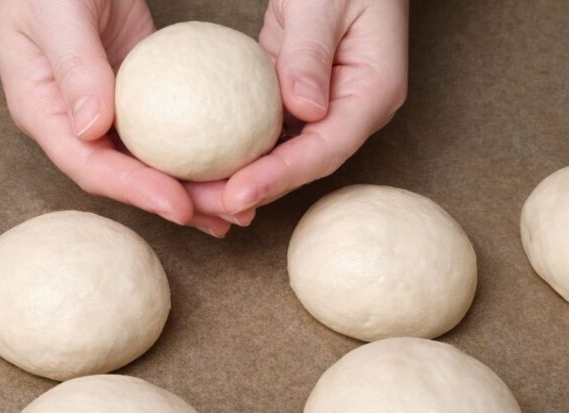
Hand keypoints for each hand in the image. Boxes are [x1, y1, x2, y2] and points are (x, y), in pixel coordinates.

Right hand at [0, 0, 232, 236]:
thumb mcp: (55, 12)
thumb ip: (74, 66)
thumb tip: (91, 128)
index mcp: (45, 111)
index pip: (91, 167)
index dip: (135, 192)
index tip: (179, 205)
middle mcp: (77, 123)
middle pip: (129, 178)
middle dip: (179, 202)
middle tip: (229, 215)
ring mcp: (109, 111)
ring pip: (154, 162)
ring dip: (197, 187)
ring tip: (241, 209)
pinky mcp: (138, 94)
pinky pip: (172, 131)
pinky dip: (201, 149)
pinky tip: (235, 163)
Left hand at [187, 0, 408, 217]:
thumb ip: (311, 53)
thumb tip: (304, 111)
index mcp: (374, 91)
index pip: (327, 147)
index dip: (282, 176)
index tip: (238, 194)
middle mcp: (353, 107)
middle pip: (304, 163)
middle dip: (255, 188)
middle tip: (205, 204)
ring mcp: (327, 101)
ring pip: (283, 150)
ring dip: (241, 172)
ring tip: (195, 191)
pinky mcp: (299, 91)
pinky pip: (268, 125)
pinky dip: (237, 141)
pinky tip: (201, 156)